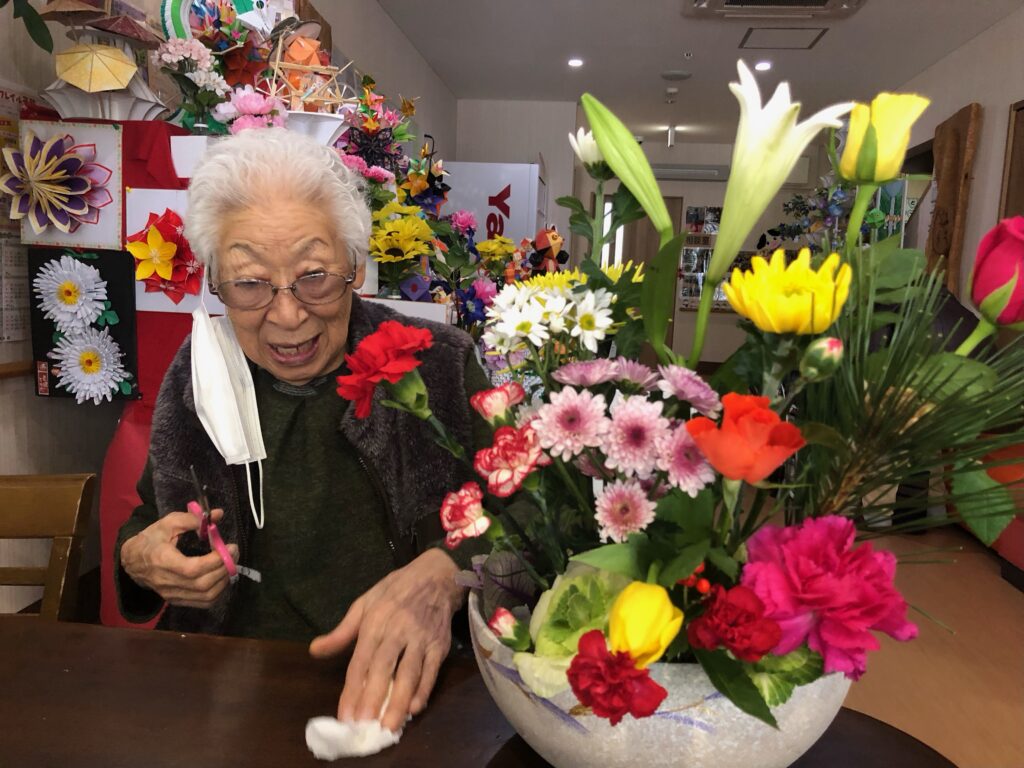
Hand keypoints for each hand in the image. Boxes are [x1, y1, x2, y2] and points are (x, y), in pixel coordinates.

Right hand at [120, 508, 238, 608]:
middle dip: (224, 568)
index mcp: (162, 560)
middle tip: (234, 553)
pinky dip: (218, 592)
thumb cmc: (152, 539)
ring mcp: (171, 594)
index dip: (215, 561)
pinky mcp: (175, 600)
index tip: (230, 547)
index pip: (192, 569)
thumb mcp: (169, 522)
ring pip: (205, 596)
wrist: (132, 560)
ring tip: (230, 563)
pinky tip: (222, 577)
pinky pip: (202, 603)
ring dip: (224, 580)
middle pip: (202, 584)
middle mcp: (166, 582)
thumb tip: (219, 515)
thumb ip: (194, 519)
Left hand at [309, 548, 464, 730]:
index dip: (352, 689)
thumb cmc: (395, 591)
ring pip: (409, 672)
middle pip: (384, 668)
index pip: (361, 661)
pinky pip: (432, 670)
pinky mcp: (440, 644)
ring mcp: (421, 638)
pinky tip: (415, 708)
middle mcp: (398, 630)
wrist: (436, 575)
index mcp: (375, 621)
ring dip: (399, 700)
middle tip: (364, 725)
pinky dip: (424, 689)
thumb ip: (342, 631)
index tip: (345, 716)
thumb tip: (315, 650)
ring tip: (390, 726)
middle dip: (373, 698)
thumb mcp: (364, 603)